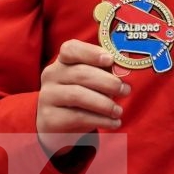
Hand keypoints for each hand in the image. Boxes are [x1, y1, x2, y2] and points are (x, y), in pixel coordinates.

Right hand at [36, 39, 130, 154]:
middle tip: (125, 90)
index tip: (110, 60)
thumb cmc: (81, 97)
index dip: (91, 53)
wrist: (58, 125)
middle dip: (108, 82)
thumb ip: (105, 71)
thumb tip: (123, 68)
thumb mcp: (91, 81)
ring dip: (104, 103)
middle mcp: (51, 75)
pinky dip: (100, 120)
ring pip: (78, 95)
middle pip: (80, 73)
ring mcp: (48, 96)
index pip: (71, 49)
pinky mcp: (50, 118)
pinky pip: (78, 117)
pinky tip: (114, 123)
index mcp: (62, 61)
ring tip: (119, 111)